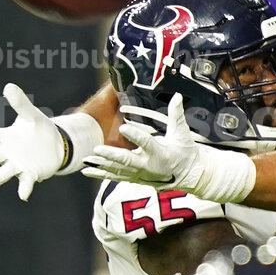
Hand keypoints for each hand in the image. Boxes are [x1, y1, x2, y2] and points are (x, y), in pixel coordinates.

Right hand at [0, 83, 65, 200]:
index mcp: (4, 137)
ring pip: (2, 173)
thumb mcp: (31, 114)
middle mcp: (7, 153)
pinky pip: (25, 183)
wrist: (55, 145)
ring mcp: (17, 165)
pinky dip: (23, 189)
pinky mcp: (30, 174)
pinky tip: (23, 195)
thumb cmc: (38, 128)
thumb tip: (8, 86)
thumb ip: (20, 103)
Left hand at [82, 94, 255, 203]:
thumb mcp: (182, 133)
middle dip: (111, 155)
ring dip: (102, 165)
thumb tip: (177, 96)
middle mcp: (149, 166)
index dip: (135, 136)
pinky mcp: (135, 178)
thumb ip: (177, 114)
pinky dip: (101, 173)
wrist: (188, 175)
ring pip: (118, 170)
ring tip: (87, 158)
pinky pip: (115, 176)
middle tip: (97, 149)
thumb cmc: (185, 152)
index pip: (147, 143)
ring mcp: (140, 174)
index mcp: (161, 153)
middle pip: (127, 160)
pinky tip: (87, 170)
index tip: (123, 128)